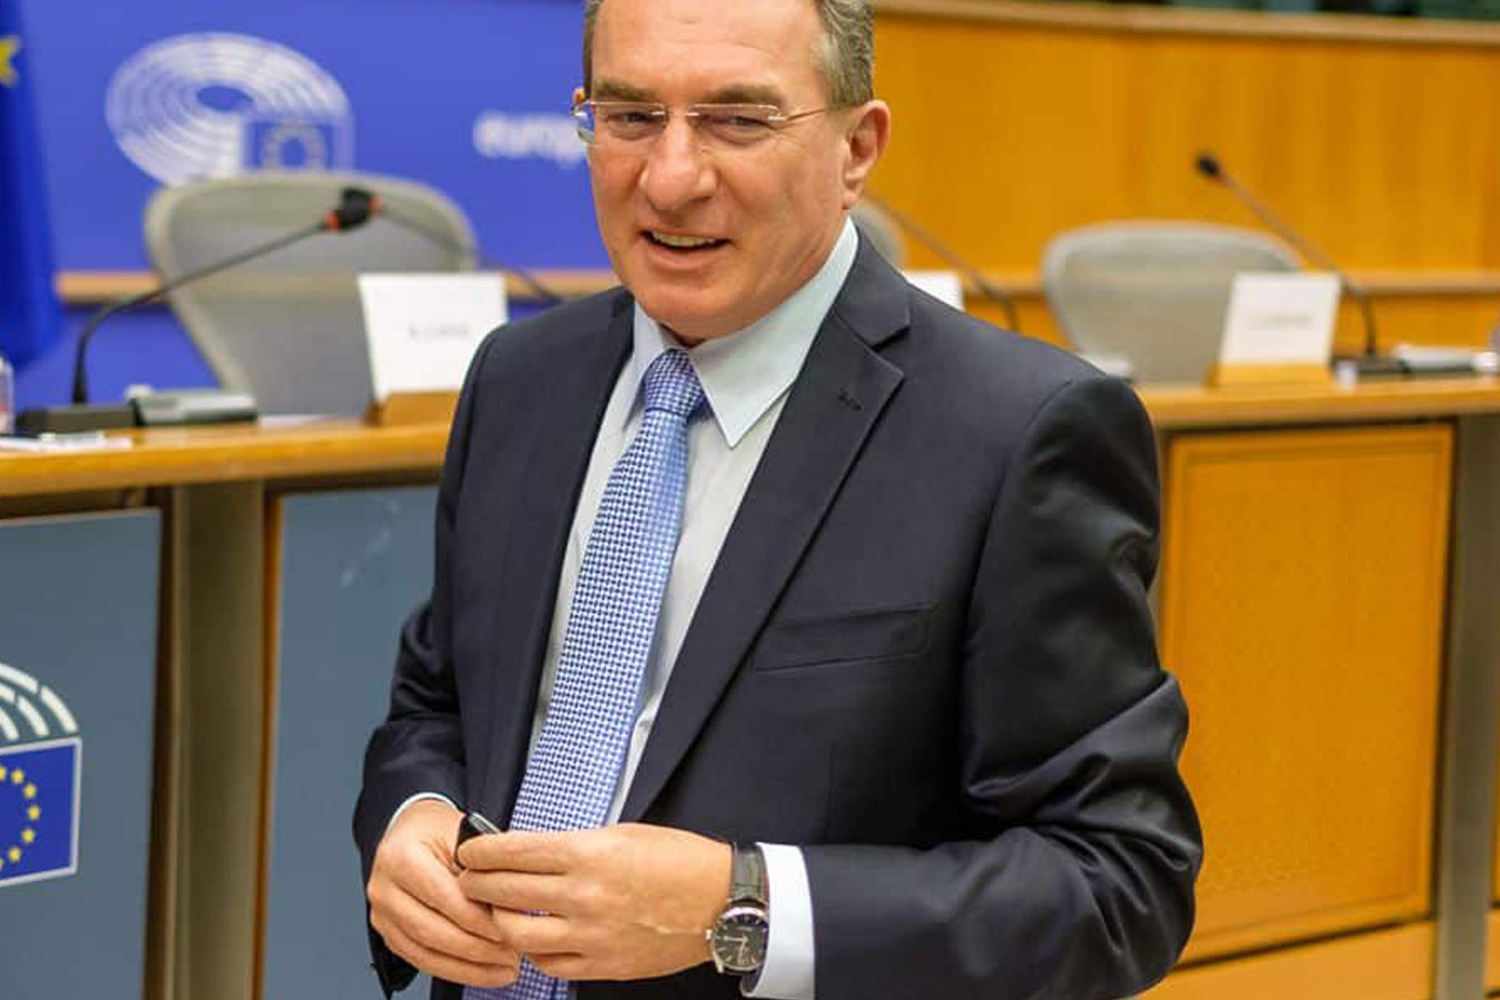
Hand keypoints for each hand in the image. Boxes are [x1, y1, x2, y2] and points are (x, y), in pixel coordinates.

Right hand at [367, 799, 521, 987]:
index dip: (476, 918)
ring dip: (467, 967)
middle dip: (475, 948)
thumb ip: (479, 869)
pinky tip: (482, 971)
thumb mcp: (463, 835)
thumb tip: (506, 907)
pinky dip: (453, 970)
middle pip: (430, 930)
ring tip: (503, 968)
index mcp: (401, 856)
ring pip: (424, 952)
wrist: (413, 830)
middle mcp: (384, 887)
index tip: (506, 930)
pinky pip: (420, 959)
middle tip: (510, 955)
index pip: (441, 896)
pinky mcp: (388, 933)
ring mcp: (382, 914)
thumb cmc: (439, 830)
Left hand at [456, 823, 732, 981]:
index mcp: (591, 854)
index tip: (468, 850)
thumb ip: (575, 845)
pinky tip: (533, 939)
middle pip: (505, 892)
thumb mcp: (624, 833)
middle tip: (468, 879)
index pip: (514, 852)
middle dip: (476, 883)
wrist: (721, 902)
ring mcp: (591, 935)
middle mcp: (585, 896)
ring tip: (494, 911)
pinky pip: (549, 964)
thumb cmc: (679, 860)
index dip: (481, 851)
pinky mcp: (602, 965)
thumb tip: (531, 853)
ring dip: (497, 921)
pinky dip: (533, 951)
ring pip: (517, 935)